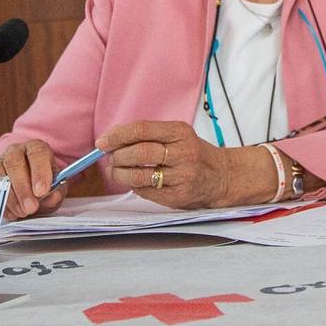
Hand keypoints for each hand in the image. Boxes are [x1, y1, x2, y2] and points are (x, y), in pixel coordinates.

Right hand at [0, 139, 68, 220]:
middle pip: (15, 163)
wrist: (29, 189)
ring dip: (11, 197)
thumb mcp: (56, 189)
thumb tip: (51, 196)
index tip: (41, 191)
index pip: (37, 153)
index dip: (39, 172)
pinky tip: (12, 212)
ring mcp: (0, 161)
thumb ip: (56, 192)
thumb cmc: (43, 186)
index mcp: (37, 148)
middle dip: (23, 188)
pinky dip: (2, 202)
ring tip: (22, 212)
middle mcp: (17, 150)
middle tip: (31, 207)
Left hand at [97, 120, 268, 208]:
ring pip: (140, 176)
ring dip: (120, 174)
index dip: (117, 136)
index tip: (102, 142)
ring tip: (117, 172)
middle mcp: (183, 153)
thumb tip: (112, 141)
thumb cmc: (194, 154)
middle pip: (139, 153)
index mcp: (180, 132)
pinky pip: (147, 192)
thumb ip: (149, 136)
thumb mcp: (178, 136)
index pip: (142, 130)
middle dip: (118, 157)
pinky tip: (135, 182)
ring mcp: (182, 176)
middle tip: (111, 159)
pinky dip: (135, 187)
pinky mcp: (179, 196)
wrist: (223, 177)